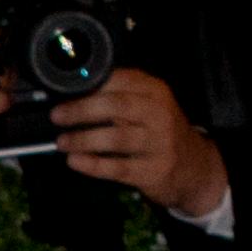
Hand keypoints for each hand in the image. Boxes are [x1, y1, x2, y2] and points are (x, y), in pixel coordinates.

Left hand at [50, 65, 229, 220]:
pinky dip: (92, 165)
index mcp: (155, 92)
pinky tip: (74, 161)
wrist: (194, 166)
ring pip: (116, 138)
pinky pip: (118, 167)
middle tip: (57, 116)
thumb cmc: (159, 131)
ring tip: (62, 141)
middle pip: (117, 106)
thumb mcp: (148, 105)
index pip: (121, 80)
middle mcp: (159, 114)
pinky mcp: (153, 171)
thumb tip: (74, 91)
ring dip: (83, 139)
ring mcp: (158, 144)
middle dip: (82, 110)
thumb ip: (119, 95)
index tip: (65, 91)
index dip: (90, 85)